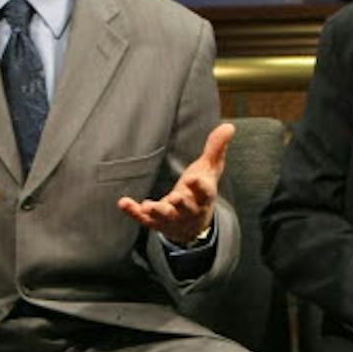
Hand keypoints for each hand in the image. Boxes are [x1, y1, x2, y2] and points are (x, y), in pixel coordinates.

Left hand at [119, 122, 232, 245]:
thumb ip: (216, 148)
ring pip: (166, 216)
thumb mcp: (210, 169)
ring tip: (148, 206)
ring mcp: (172, 217)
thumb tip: (229, 126)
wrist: (192, 225)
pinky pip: (144, 219)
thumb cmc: (201, 191)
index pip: (205, 192)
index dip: (200, 186)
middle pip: (186, 207)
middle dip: (182, 203)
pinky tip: (123, 203)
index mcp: (203, 196)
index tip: (194, 179)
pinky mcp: (156, 222)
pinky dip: (133, 211)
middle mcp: (189, 209)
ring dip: (157, 211)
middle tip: (176, 197)